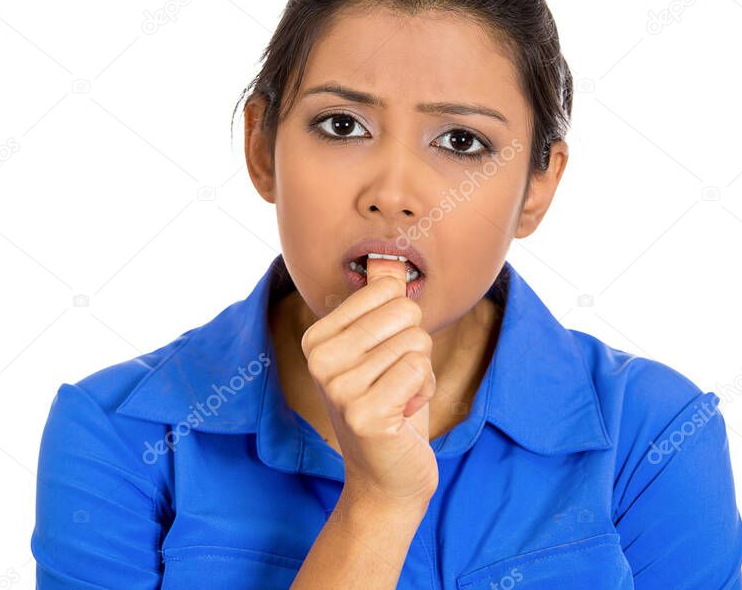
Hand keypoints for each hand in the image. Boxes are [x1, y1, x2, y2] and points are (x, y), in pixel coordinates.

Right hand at [300, 258, 438, 506]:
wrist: (386, 476)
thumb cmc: (388, 405)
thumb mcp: (378, 351)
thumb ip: (379, 308)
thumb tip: (390, 266)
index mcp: (317, 339)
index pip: (386, 289)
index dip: (401, 320)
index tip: (384, 354)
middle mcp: (321, 361)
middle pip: (405, 312)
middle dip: (415, 345)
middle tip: (396, 379)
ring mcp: (340, 388)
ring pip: (417, 342)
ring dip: (420, 373)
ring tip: (398, 398)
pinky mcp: (366, 413)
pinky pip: (420, 369)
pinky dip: (424, 390)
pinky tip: (403, 413)